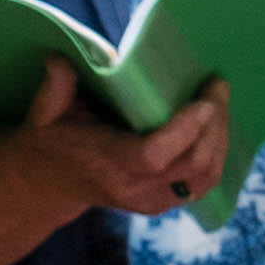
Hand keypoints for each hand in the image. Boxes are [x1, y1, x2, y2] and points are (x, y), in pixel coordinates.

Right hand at [0, 56, 231, 264]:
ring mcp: (152, 201)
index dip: (185, 130)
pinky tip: (215, 124)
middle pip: (192, 165)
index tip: (204, 99)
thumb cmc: (51, 139)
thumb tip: (59, 60)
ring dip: (221, 137)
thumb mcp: (44, 112)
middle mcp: (133, 188)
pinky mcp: (163, 203)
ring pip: (205, 177)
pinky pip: (203, 184)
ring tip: (218, 101)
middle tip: (217, 85)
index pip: (153, 157)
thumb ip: (54, 88)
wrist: (49, 183)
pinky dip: (216, 153)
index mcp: (105, 164)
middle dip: (215, 123)